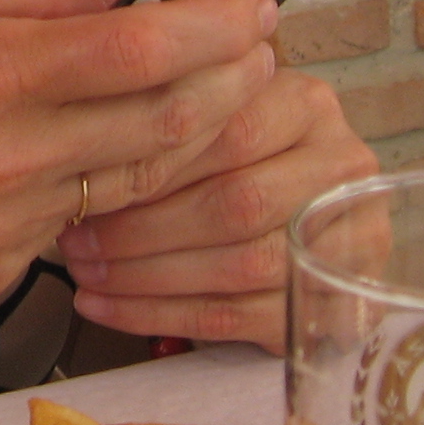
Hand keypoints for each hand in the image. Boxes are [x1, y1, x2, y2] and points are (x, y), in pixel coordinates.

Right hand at [0, 0, 284, 314]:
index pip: (141, 50)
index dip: (216, 28)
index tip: (259, 6)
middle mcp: (9, 158)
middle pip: (165, 126)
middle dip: (228, 84)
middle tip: (257, 52)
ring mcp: (6, 228)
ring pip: (134, 185)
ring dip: (184, 141)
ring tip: (209, 98)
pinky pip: (70, 228)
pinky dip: (93, 192)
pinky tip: (84, 162)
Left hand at [56, 62, 374, 350]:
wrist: (306, 227)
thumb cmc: (234, 163)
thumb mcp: (212, 122)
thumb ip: (169, 122)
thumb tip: (83, 147)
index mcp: (308, 107)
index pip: (232, 131)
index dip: (154, 161)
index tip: (84, 179)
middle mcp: (341, 170)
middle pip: (238, 203)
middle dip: (143, 227)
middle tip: (75, 240)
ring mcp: (348, 243)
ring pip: (239, 265)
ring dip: (147, 276)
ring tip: (84, 274)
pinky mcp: (331, 308)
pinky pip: (236, 317)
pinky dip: (160, 315)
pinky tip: (105, 307)